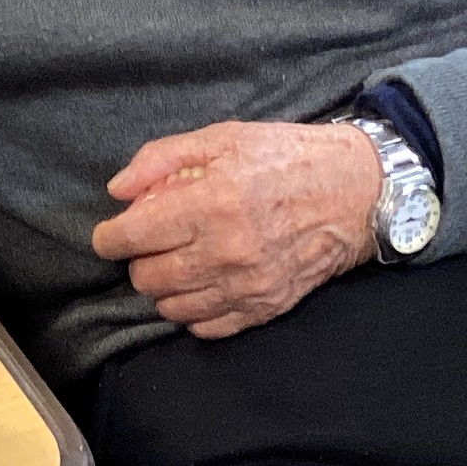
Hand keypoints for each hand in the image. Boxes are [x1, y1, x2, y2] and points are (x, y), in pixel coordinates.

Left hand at [90, 121, 379, 338]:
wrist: (357, 192)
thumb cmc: (287, 158)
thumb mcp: (223, 138)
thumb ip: (161, 159)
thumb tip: (119, 191)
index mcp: (211, 203)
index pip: (131, 238)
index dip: (109, 237)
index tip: (112, 233)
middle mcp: (226, 251)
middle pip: (146, 277)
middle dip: (139, 259)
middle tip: (154, 241)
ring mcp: (247, 285)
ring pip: (171, 307)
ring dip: (164, 286)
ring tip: (179, 261)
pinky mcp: (266, 307)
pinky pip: (206, 327)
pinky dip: (194, 310)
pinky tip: (203, 283)